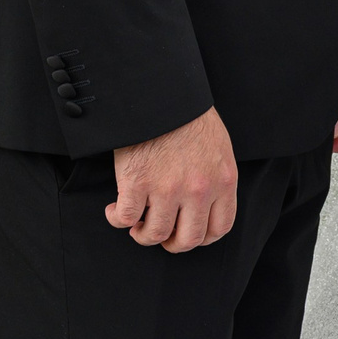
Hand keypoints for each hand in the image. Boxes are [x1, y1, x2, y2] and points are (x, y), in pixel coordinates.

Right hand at [106, 106, 239, 251]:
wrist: (162, 94)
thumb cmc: (189, 117)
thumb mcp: (218, 147)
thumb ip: (216, 178)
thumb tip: (207, 204)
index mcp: (222, 180)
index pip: (219, 228)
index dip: (201, 238)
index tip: (187, 234)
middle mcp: (198, 190)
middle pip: (187, 240)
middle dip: (172, 243)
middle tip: (162, 234)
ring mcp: (167, 189)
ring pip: (155, 234)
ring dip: (143, 234)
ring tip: (137, 223)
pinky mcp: (137, 183)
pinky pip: (125, 219)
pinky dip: (117, 219)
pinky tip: (115, 210)